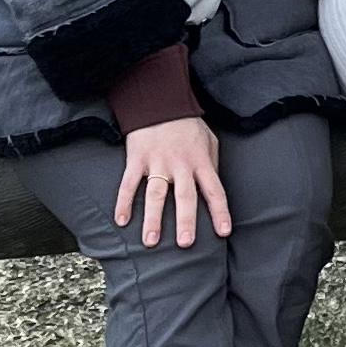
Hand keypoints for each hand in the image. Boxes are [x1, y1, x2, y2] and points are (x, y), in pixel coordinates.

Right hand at [113, 117, 229, 248]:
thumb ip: (212, 166)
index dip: (220, 212)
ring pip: (156, 194)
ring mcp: (157, 162)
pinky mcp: (137, 159)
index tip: (223, 232)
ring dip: (153, 218)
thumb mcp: (209, 142)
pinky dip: (124, 202)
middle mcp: (181, 165)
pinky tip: (121, 221)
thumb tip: (212, 191)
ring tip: (150, 241)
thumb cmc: (188, 126)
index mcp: (201, 162)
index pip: (215, 191)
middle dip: (186, 221)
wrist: (161, 103)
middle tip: (185, 243)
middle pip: (185, 196)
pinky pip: (129, 184)